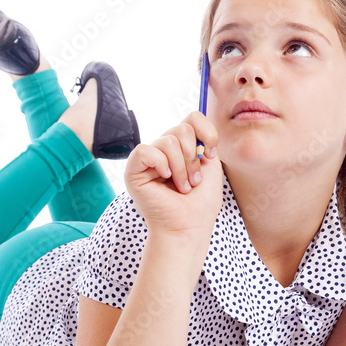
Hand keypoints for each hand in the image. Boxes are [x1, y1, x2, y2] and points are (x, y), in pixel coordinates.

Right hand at [124, 111, 220, 238]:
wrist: (188, 227)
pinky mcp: (134, 170)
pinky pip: (145, 150)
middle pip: (181, 128)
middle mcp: (164, 150)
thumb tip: (193, 128)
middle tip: (193, 181)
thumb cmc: (200, 203)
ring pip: (167, 140)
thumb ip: (205, 141)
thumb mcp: (212, 167)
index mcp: (182, 147)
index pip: (192, 118)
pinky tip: (164, 178)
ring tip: (182, 187)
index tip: (211, 155)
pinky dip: (160, 164)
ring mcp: (149, 159)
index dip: (206, 132)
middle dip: (193, 157)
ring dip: (181, 166)